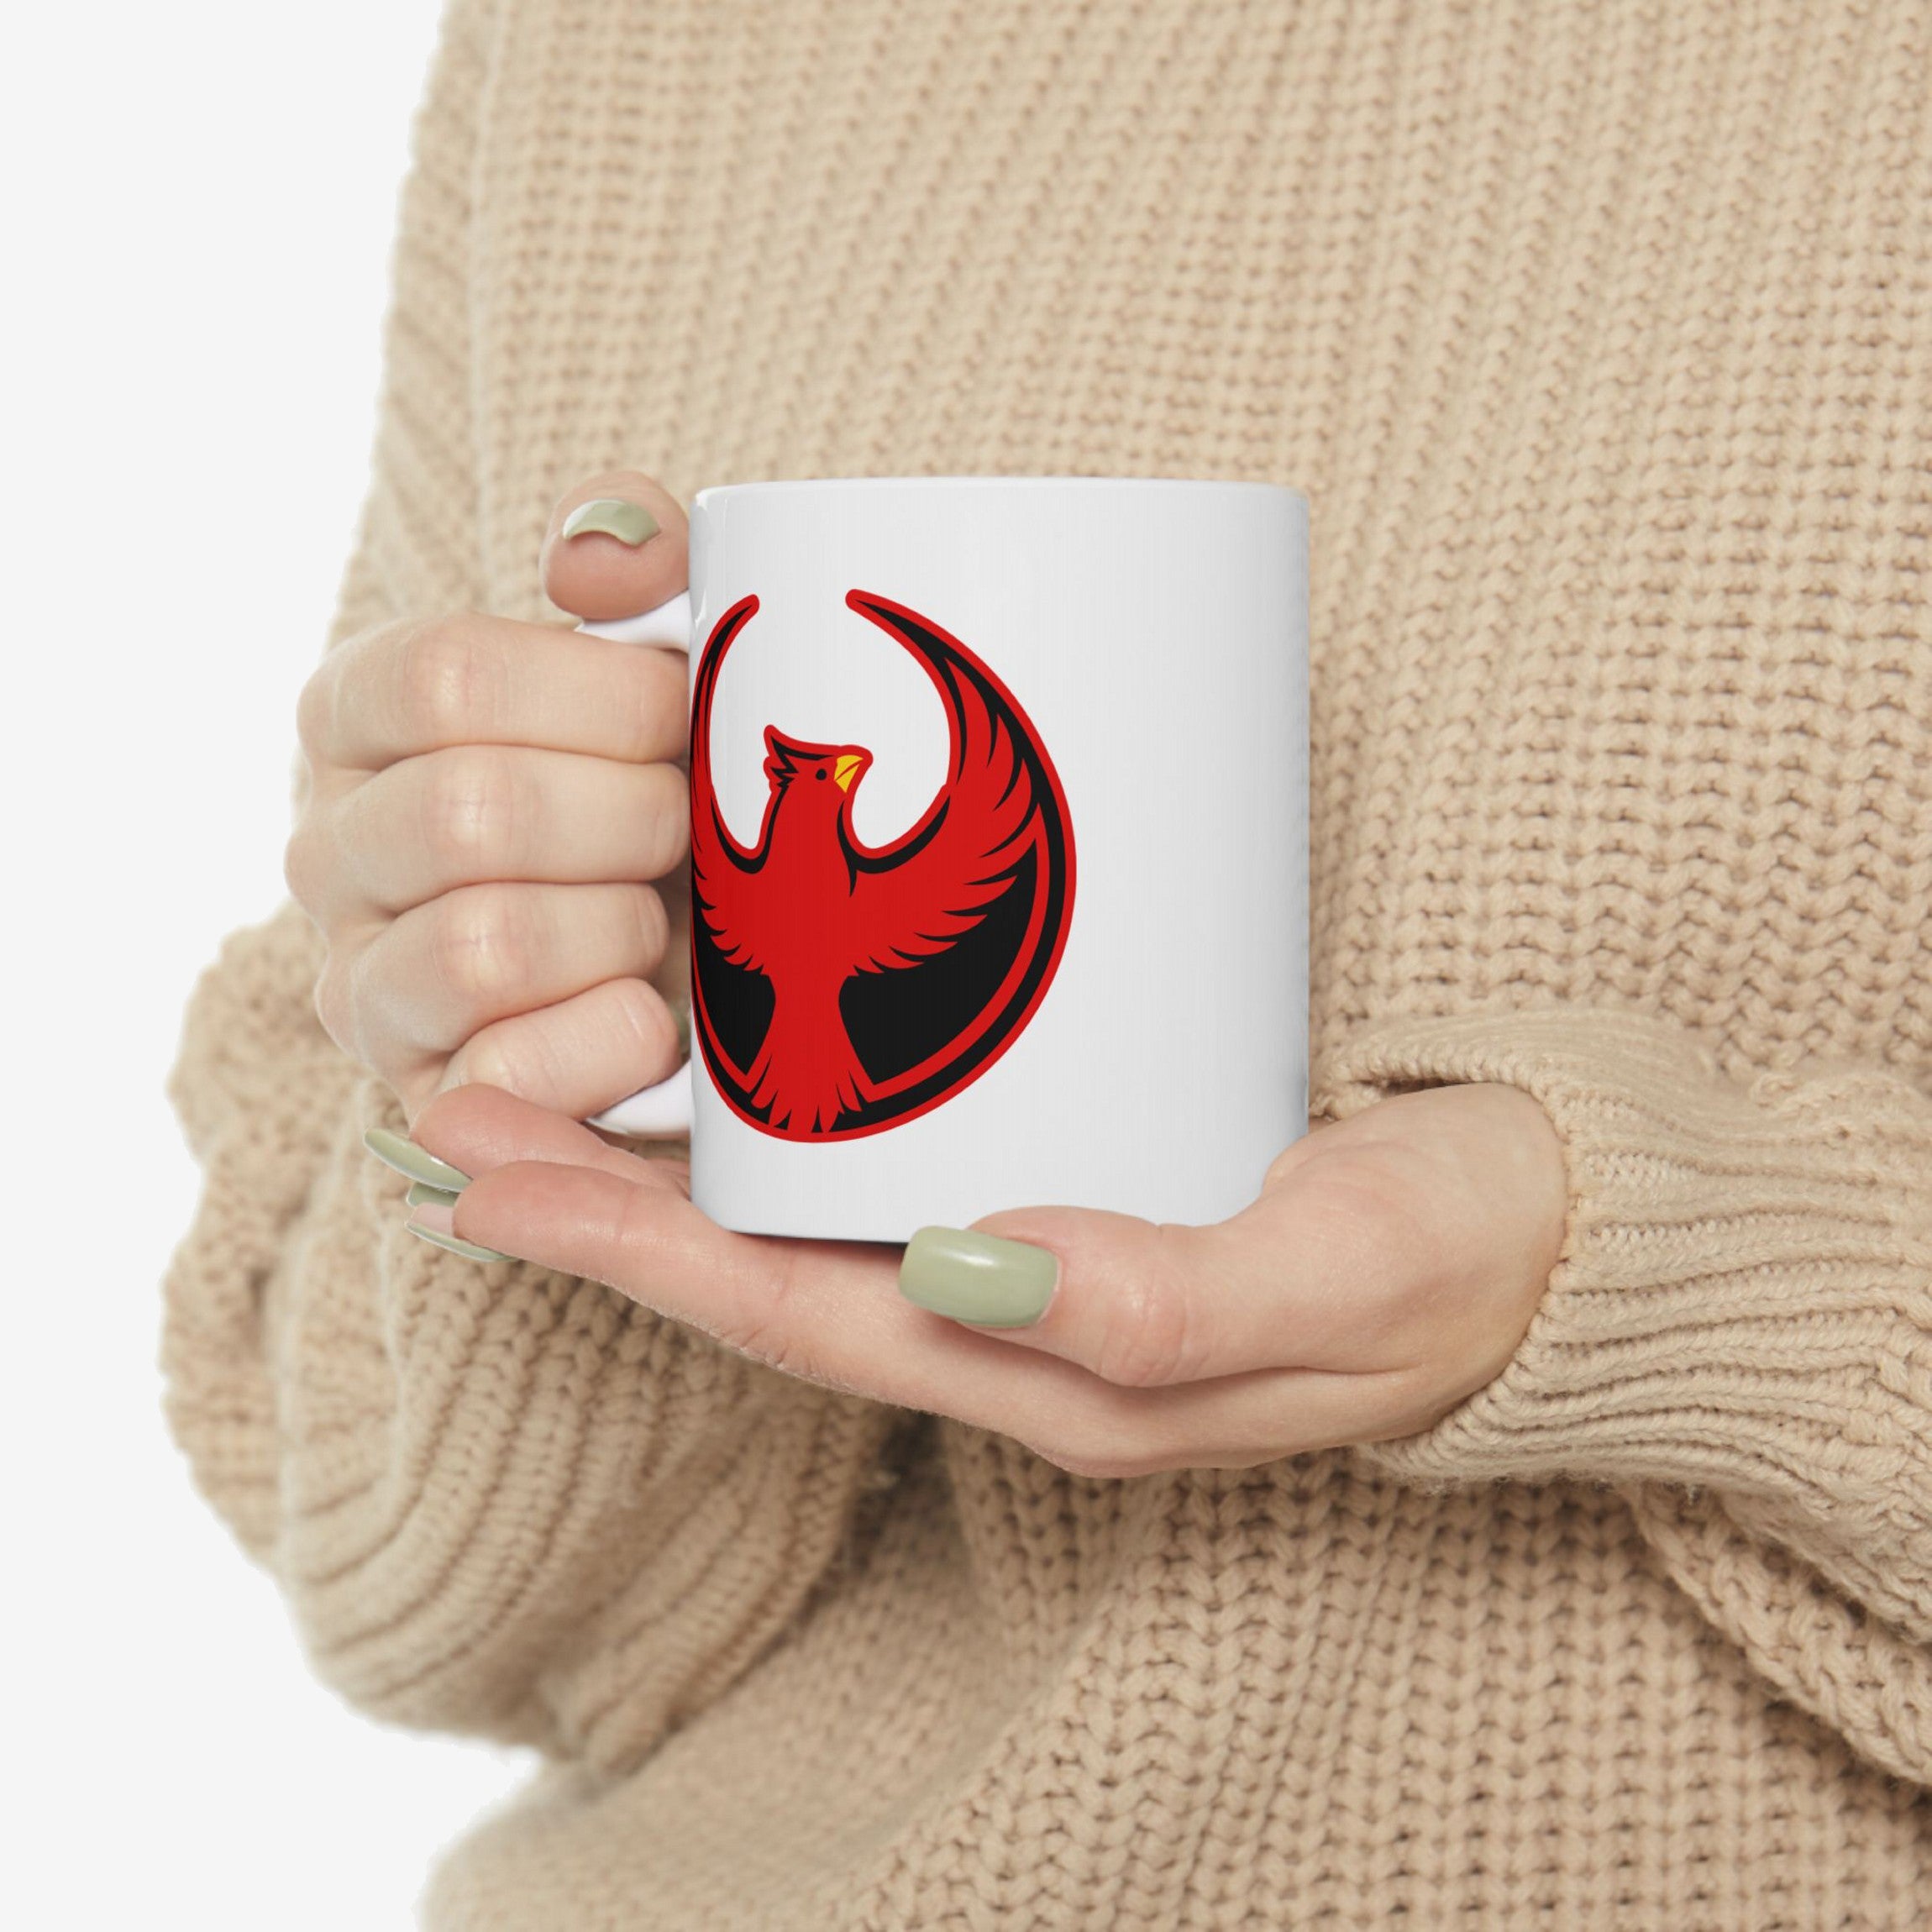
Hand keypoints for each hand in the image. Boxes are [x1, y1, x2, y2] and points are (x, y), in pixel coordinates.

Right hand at [286, 472, 695, 1123]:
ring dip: (621, 929)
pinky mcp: (424, 1099)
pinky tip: (656, 1015)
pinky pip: (510, 1073)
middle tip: (688, 827)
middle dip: (631, 819)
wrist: (697, 956)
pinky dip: (615, 1038)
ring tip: (660, 920)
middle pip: (471, 813)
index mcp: (358, 714)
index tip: (680, 713)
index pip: (445, 677)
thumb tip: (593, 557)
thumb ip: (637, 562)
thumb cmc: (664, 787)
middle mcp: (328, 849)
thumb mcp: (661, 657)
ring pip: (483, 945)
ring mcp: (361, 986)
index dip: (601, 697)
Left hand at [397, 1078, 1568, 1475]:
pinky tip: (753, 1043)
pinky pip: (902, 1162)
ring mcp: (1043, 1260)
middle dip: (605, 1202)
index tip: (484, 1175)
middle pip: (769, 1271)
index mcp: (1054, 1375)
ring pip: (820, 1219)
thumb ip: (1165, 1298)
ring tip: (551, 1065)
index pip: (796, 1318)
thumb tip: (970, 1272)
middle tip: (458, 1105)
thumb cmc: (1458, 1256)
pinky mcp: (1084, 1178)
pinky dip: (798, 1114)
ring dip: (678, 1156)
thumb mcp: (1338, 1276)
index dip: (632, 1253)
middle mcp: (1019, 1327)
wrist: (1559, 1232)